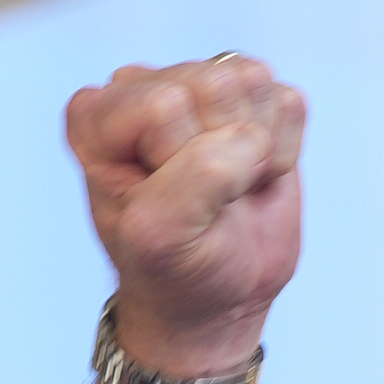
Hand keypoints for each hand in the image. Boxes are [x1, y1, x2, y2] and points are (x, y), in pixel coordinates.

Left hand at [70, 54, 306, 380]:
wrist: (218, 300)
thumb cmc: (173, 270)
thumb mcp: (160, 236)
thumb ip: (198, 177)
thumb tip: (253, 138)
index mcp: (96, 117)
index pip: (165, 105)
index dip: (179, 162)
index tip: (169, 204)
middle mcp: (142, 88)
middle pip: (213, 84)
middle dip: (222, 154)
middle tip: (204, 199)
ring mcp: (200, 86)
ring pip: (252, 82)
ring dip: (255, 152)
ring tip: (228, 189)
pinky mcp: (252, 100)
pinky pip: (287, 103)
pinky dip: (284, 152)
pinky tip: (253, 178)